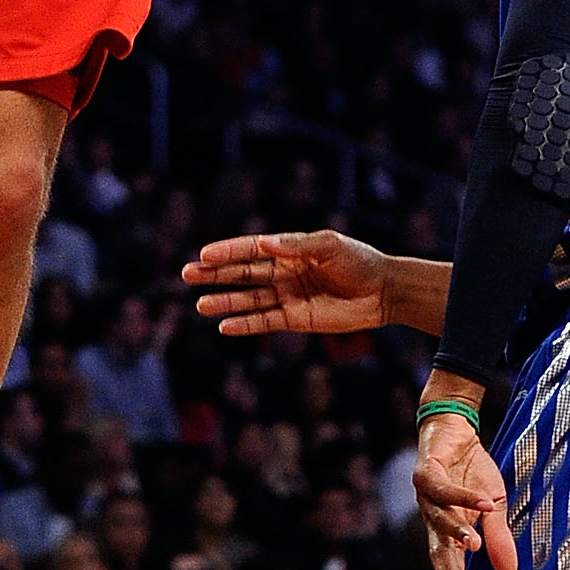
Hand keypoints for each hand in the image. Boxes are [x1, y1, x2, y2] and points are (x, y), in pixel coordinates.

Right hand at [182, 228, 387, 334]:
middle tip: (186, 274)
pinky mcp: (295, 320)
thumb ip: (298, 246)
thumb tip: (266, 243)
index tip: (203, 254)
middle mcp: (283, 272)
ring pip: (248, 299)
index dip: (226, 252)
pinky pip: (264, 322)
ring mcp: (287, 297)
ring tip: (199, 305)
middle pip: (241, 274)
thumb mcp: (330, 245)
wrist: (383, 291)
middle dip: (214, 274)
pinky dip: (244, 324)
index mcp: (289, 250)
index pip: (250, 250)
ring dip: (224, 302)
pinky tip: (224, 326)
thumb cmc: (358, 261)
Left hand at [414, 412, 515, 569]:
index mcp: (448, 530)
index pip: (451, 563)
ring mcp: (426, 496)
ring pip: (438, 520)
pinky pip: (445, 489)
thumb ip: (497, 537)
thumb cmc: (472, 471)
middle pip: (438, 550)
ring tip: (475, 545)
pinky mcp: (426, 472)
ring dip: (457, 532)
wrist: (456, 429)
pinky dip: (465, 496)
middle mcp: (432, 517)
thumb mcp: (493, 506)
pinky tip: (484, 503)